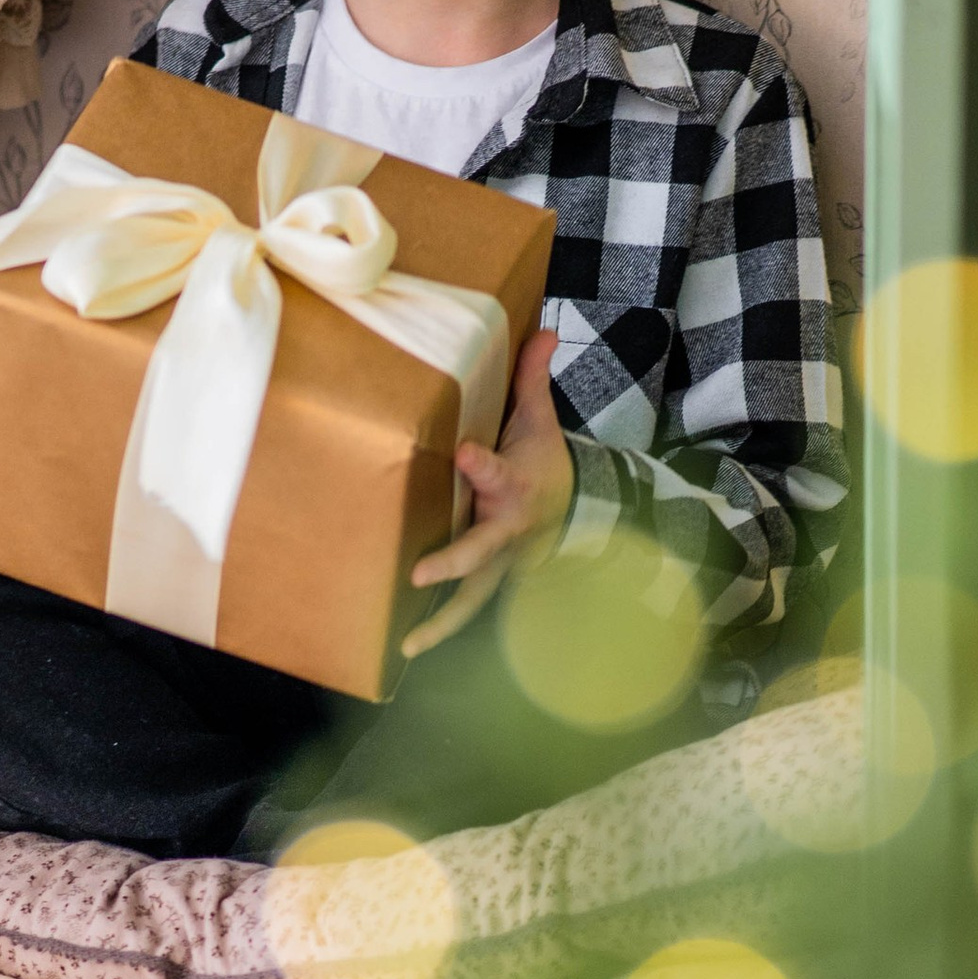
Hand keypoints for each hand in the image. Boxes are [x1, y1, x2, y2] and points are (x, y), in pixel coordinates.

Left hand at [404, 328, 572, 655]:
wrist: (574, 515)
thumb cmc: (542, 463)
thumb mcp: (540, 421)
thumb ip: (531, 377)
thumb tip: (546, 328)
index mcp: (516, 484)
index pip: (497, 471)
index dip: (481, 463)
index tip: (463, 451)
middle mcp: (506, 529)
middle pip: (481, 550)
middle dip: (453, 561)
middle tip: (419, 574)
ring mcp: (499, 564)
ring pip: (472, 597)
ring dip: (441, 623)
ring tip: (407, 647)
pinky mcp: (490, 583)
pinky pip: (464, 609)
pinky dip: (438, 631)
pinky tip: (402, 650)